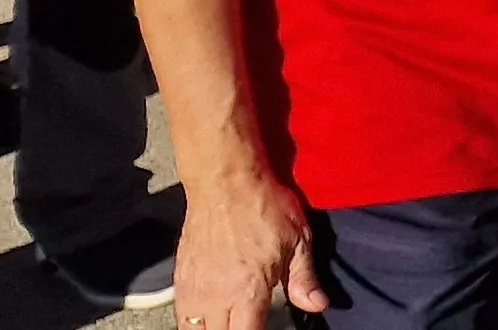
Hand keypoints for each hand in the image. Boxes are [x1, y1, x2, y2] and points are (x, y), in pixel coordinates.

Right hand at [171, 173, 328, 328]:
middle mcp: (215, 297)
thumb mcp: (298, 240)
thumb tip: (318, 305)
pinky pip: (181, 313)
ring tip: (227, 324)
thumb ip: (304, 278)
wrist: (224, 182)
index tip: (265, 327)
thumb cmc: (264, 207)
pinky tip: (207, 316)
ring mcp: (193, 289)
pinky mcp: (179, 278)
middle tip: (249, 323)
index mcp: (247, 292)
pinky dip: (192, 321)